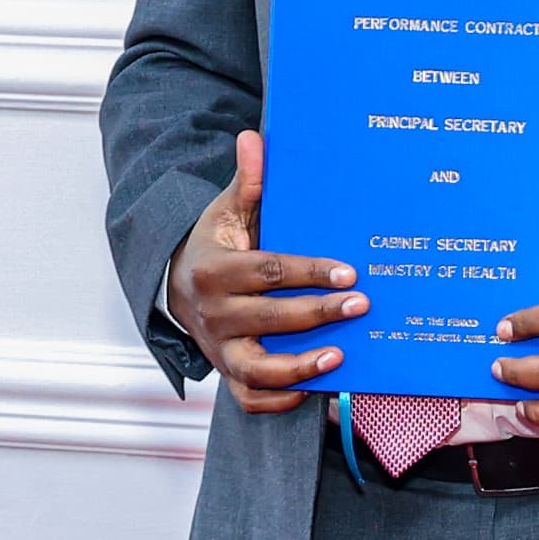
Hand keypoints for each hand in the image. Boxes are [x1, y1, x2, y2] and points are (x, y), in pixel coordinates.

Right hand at [165, 130, 366, 413]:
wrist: (177, 282)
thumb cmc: (217, 243)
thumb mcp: (228, 211)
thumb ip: (249, 182)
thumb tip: (255, 138)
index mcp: (215, 270)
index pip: (267, 272)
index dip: (310, 273)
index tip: (349, 273)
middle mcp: (213, 314)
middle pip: (268, 318)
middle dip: (317, 314)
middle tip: (362, 306)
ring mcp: (219, 347)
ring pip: (255, 368)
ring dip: (297, 367)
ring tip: (339, 357)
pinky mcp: (226, 372)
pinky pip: (248, 398)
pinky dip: (277, 401)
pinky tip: (313, 391)